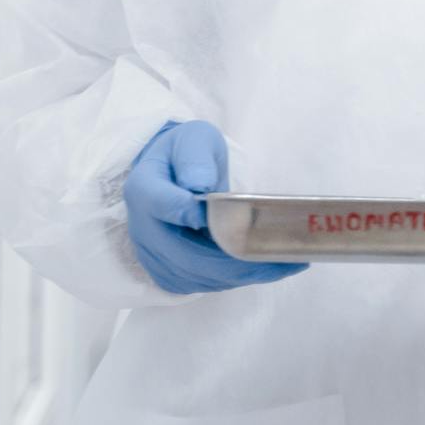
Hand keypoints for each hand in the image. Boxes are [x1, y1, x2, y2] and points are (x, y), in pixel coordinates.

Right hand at [124, 121, 306, 295]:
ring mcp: (153, 255)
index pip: (161, 205)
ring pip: (196, 276)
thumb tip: (200, 184)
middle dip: (235, 260)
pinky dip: (231, 280)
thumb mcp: (194, 140)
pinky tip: (260, 268)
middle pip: (185, 256)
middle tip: (278, 256)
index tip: (218, 216)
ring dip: (239, 274)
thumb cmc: (188, 153)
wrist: (173, 172)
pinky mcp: (167, 271)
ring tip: (281, 263)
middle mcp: (143, 228)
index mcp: (145, 189)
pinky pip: (199, 284)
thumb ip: (195, 158)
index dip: (187, 213)